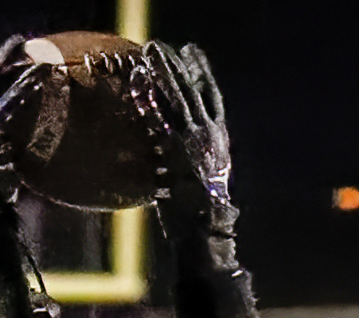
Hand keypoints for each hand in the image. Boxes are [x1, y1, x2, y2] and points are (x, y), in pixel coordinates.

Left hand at [131, 42, 232, 232]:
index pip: (212, 96)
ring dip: (162, 73)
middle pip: (193, 90)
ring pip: (177, 97)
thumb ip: (193, 153)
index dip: (202, 72)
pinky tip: (139, 84)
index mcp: (219, 137)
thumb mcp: (204, 176)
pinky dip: (149, 99)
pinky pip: (160, 118)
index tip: (193, 53)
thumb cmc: (202, 211)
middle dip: (177, 65)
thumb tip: (174, 141)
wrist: (206, 229)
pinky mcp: (175, 150)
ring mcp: (192, 140)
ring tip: (149, 55)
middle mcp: (209, 134)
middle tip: (162, 48)